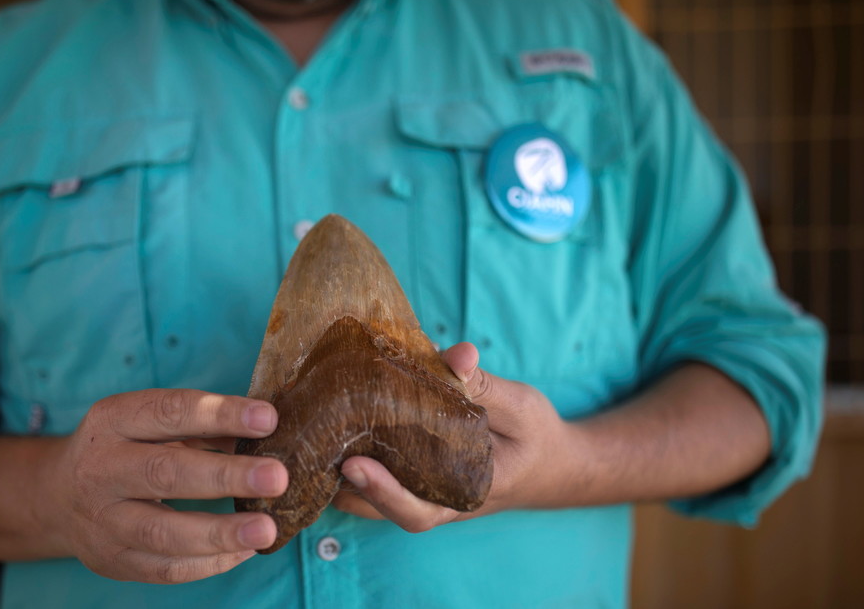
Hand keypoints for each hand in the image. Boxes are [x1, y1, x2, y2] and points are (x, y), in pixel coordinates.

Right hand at [36, 389, 288, 582]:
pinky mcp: (112, 560)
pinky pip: (165, 568)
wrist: (58, 493)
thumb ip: (203, 426)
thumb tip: (267, 434)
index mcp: (113, 420)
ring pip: (162, 532)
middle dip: (225, 476)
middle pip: (164, 473)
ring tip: (266, 528)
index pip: (170, 412)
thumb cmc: (125, 447)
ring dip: (220, 532)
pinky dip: (210, 562)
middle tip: (276, 477)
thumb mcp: (150, 421)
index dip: (220, 414)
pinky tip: (245, 550)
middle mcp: (101, 468)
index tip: (268, 419)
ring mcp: (103, 519)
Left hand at [331, 342, 576, 531]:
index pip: (418, 510)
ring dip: (338, 472)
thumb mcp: (521, 407)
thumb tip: (456, 354)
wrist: (553, 463)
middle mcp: (439, 502)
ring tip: (310, 431)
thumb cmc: (538, 436)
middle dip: (343, 483)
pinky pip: (377, 474)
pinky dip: (350, 455)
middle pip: (379, 510)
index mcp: (468, 493)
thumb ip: (485, 386)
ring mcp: (425, 493)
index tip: (354, 465)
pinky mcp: (415, 475)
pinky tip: (326, 423)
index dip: (382, 492)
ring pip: (370, 497)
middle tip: (315, 444)